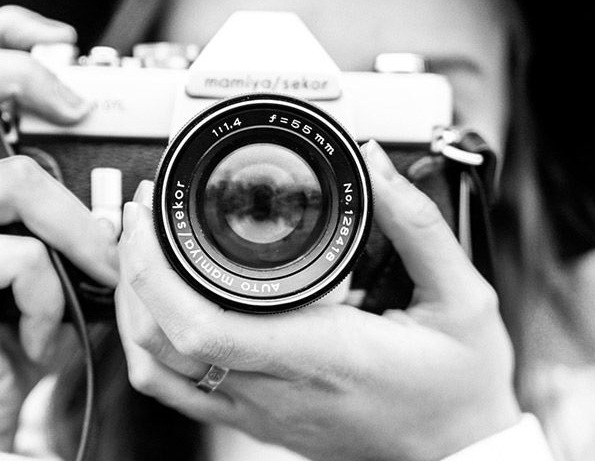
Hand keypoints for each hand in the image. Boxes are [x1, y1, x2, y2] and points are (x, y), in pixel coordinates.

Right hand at [0, 6, 118, 450]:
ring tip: (91, 277)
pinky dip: (52, 294)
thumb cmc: (18, 319)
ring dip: (75, 231)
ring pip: (13, 182)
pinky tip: (43, 328)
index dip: (2, 30)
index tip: (65, 42)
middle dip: (22, 74)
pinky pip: (18, 255)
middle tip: (80, 108)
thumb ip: (59, 188)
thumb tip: (123, 147)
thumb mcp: (47, 240)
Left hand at [115, 140, 519, 460]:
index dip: (153, 270)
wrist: (462, 458)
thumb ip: (418, 226)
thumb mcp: (463, 298)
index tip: (152, 216)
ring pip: (156, 374)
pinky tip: (164, 308)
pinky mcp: (257, 423)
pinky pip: (178, 393)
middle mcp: (277, 389)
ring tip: (142, 255)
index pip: (202, 326)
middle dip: (132, 271)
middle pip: (159, 343)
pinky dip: (153, 348)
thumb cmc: (462, 387)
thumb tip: (375, 163)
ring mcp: (260, 412)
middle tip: (142, 217)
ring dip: (133, 311)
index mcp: (320, 354)